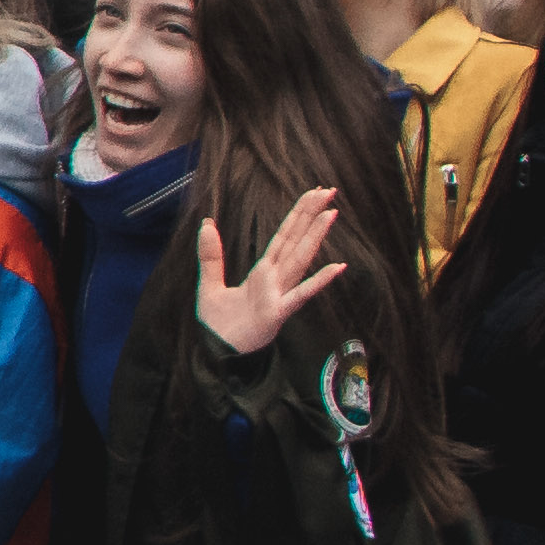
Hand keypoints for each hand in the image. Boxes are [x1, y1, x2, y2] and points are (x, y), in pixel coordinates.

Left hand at [197, 185, 347, 358]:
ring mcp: (280, 294)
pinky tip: (337, 268)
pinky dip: (318, 282)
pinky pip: (300, 295)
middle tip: (329, 191)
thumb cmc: (220, 324)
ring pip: (300, 260)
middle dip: (311, 216)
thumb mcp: (210, 284)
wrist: (219, 353)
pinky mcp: (278, 312)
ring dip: (315, 238)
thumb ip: (211, 256)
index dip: (297, 215)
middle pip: (296, 241)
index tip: (313, 194)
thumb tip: (206, 223)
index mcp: (263, 272)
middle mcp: (276, 279)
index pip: (283, 236)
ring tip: (332, 214)